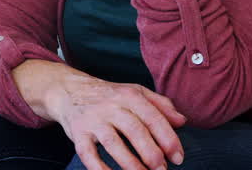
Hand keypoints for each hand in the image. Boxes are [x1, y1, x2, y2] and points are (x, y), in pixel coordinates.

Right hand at [14, 60, 185, 169]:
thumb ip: (160, 105)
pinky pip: (88, 154)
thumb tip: (182, 121)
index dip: (168, 139)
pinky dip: (100, 169)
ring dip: (131, 164)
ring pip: (113, 143)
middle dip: (151, 153)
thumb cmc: (109, 96)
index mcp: (129, 96)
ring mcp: (93, 120)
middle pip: (135, 130)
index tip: (178, 158)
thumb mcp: (135, 92)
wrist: (68, 90)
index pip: (153, 118)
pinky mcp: (78, 133)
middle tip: (162, 169)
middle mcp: (110, 106)